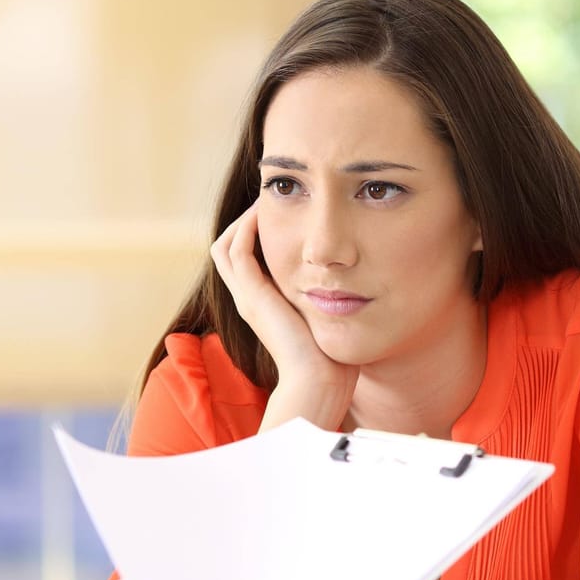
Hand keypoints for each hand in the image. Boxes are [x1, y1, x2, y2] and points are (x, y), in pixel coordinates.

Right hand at [211, 202, 356, 428]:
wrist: (319, 381)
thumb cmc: (331, 358)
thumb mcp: (326, 316)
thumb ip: (327, 297)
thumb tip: (353, 280)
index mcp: (262, 304)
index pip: (244, 259)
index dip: (256, 233)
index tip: (284, 211)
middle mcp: (248, 298)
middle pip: (228, 248)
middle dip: (246, 220)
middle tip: (272, 198)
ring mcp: (247, 297)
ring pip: (226, 245)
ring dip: (244, 218)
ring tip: (268, 197)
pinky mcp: (252, 295)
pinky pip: (237, 250)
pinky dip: (247, 227)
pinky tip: (266, 211)